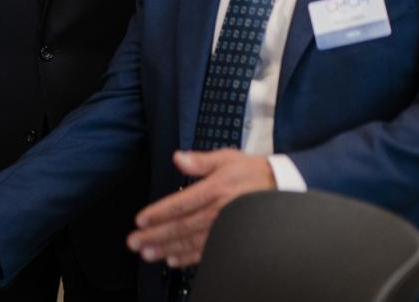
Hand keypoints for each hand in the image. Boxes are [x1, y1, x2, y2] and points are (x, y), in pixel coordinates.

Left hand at [126, 149, 274, 267]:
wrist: (283, 187)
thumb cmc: (252, 172)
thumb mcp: (226, 158)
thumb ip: (200, 160)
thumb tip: (178, 157)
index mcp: (215, 190)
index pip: (180, 204)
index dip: (158, 213)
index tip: (140, 221)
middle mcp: (219, 212)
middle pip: (181, 227)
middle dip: (155, 236)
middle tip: (135, 242)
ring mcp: (225, 228)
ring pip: (191, 242)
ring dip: (167, 249)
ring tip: (148, 253)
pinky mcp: (232, 238)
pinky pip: (207, 251)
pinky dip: (189, 257)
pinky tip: (173, 260)